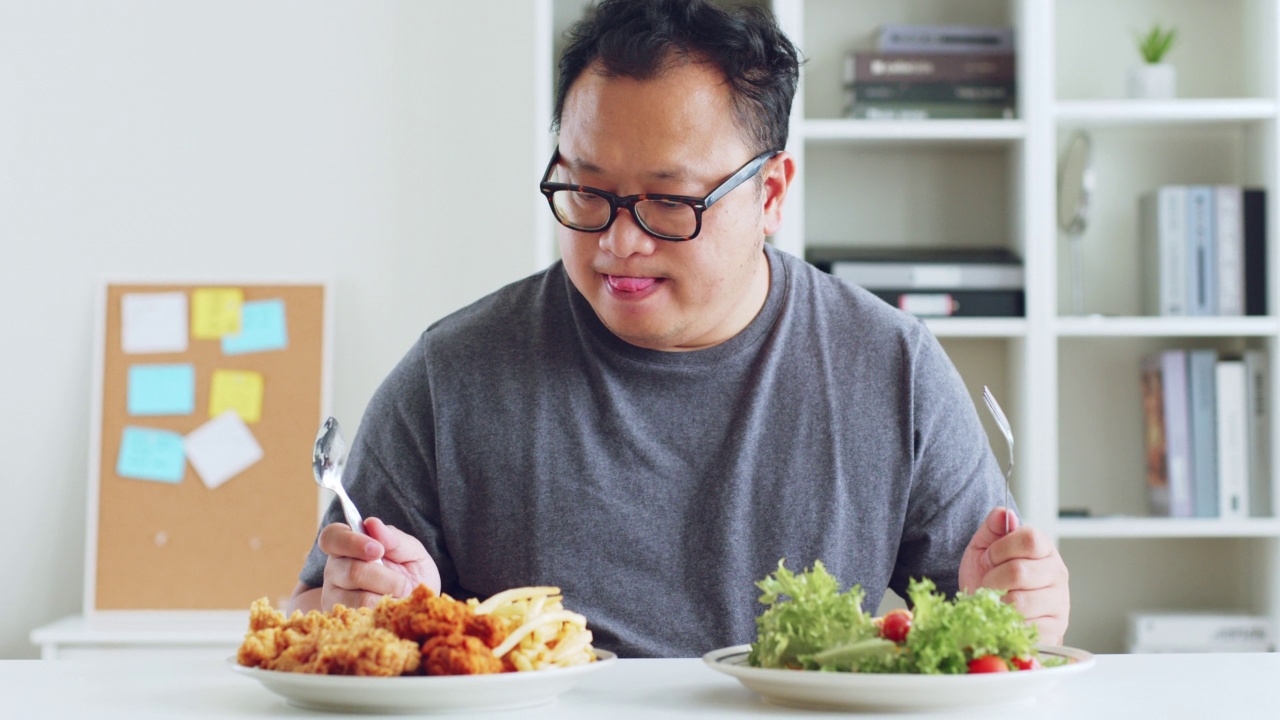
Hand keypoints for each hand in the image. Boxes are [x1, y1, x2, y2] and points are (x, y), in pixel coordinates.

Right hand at [316, 517, 440, 609]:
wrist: (417, 609)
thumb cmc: (410, 574)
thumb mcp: (412, 552)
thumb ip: (394, 539)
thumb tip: (372, 524)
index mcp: (346, 546)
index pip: (332, 537)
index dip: (352, 542)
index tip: (378, 550)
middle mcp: (334, 571)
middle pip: (351, 571)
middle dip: (385, 578)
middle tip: (404, 585)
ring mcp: (334, 598)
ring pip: (359, 599)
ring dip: (388, 598)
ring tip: (399, 598)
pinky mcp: (342, 622)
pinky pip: (364, 619)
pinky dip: (384, 614)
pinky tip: (391, 611)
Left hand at [958, 507, 1069, 645]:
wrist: (990, 613)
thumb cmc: (990, 578)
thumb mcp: (984, 548)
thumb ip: (993, 528)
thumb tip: (1005, 514)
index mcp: (1044, 548)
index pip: (1029, 539)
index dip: (1001, 549)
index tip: (989, 558)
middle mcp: (1057, 573)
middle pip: (1020, 572)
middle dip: (993, 579)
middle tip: (988, 584)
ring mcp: (1059, 602)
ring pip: (1020, 602)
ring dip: (997, 603)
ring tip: (996, 601)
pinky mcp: (1054, 629)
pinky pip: (1025, 627)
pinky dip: (1007, 624)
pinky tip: (1006, 619)